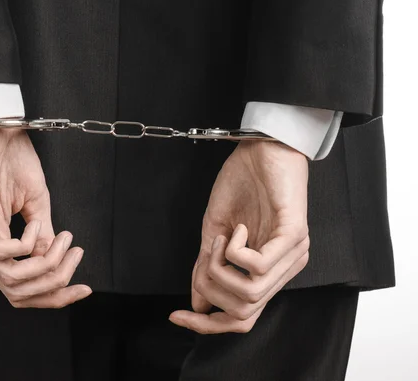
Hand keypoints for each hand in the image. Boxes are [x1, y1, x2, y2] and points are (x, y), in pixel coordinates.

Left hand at [0, 128, 91, 307]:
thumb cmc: (10, 160)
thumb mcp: (35, 204)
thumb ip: (42, 236)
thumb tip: (53, 262)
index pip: (18, 290)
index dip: (52, 297)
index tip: (83, 288)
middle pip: (15, 293)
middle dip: (54, 283)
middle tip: (75, 255)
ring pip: (10, 278)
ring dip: (45, 262)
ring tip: (61, 239)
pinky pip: (3, 251)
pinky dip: (28, 242)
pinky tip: (36, 222)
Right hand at [170, 141, 309, 332]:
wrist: (263, 147)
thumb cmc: (243, 184)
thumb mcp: (216, 230)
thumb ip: (207, 268)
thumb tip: (197, 305)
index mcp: (269, 271)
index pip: (244, 318)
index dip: (208, 325)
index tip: (177, 315)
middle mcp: (285, 269)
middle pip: (243, 314)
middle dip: (209, 291)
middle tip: (204, 256)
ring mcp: (292, 254)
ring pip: (249, 294)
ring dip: (219, 268)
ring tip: (220, 237)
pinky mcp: (294, 235)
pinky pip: (256, 266)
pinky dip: (234, 250)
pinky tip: (237, 228)